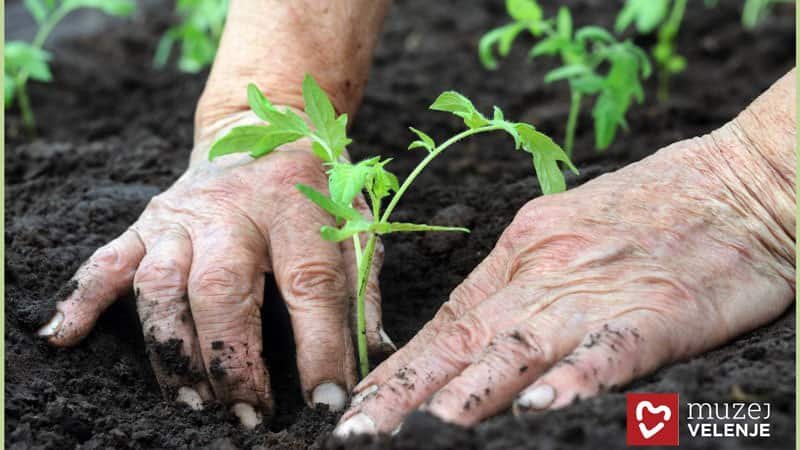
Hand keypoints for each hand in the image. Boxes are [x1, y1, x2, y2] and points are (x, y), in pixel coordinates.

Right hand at [37, 110, 392, 427]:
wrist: (266, 123)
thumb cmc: (319, 184)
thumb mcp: (356, 223)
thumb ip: (363, 287)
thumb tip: (373, 356)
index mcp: (297, 207)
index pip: (310, 285)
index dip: (320, 348)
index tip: (325, 401)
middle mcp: (235, 210)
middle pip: (222, 289)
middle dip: (232, 360)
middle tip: (247, 415)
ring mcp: (184, 215)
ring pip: (160, 284)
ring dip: (171, 349)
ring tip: (192, 402)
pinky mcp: (149, 220)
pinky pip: (108, 260)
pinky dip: (83, 299)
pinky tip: (64, 337)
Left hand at [335, 111, 794, 434]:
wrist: (739, 181)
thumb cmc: (650, 205)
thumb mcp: (564, 227)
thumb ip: (519, 276)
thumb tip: (472, 323)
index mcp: (522, 252)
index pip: (448, 320)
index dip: (401, 366)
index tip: (362, 401)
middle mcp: (546, 272)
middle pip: (465, 340)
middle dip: (407, 392)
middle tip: (360, 430)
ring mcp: (598, 292)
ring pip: (519, 347)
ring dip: (467, 394)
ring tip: (422, 431)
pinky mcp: (658, 311)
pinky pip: (607, 350)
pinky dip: (573, 379)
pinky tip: (540, 407)